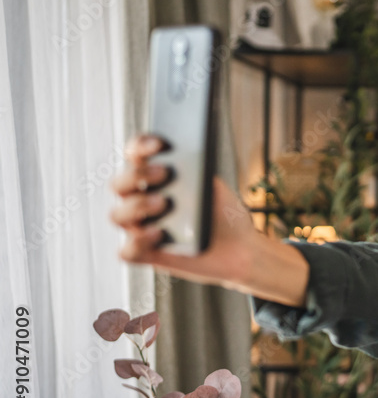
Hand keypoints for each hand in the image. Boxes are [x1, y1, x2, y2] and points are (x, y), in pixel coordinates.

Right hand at [109, 133, 259, 289]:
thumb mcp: (215, 188)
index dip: (140, 146)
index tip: (159, 143)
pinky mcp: (147, 254)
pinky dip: (138, 242)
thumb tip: (183, 155)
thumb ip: (197, 171)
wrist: (240, 247)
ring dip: (137, 206)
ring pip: (117, 215)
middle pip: (119, 184)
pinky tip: (160, 233)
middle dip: (137, 174)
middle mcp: (139, 201)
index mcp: (153, 178)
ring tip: (164, 202)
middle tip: (164, 172)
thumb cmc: (225, 213)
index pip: (135, 156)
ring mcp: (140, 228)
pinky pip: (128, 251)